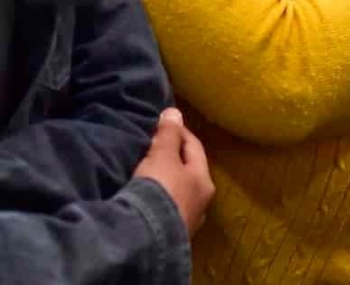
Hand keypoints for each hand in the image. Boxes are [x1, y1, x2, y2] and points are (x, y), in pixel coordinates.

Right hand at [132, 108, 213, 235]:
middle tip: (152, 146)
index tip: (160, 124)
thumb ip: (168, 134)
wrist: (147, 235)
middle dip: (171, 157)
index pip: (194, 147)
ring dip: (165, 179)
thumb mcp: (162, 155)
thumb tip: (175, 112)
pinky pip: (165, 207)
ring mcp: (188, 220)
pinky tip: (145, 197)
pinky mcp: (172, 234)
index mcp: (204, 180)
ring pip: (177, 191)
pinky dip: (158, 198)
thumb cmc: (159, 189)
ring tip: (146, 171)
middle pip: (187, 171)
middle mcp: (202, 202)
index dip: (178, 132)